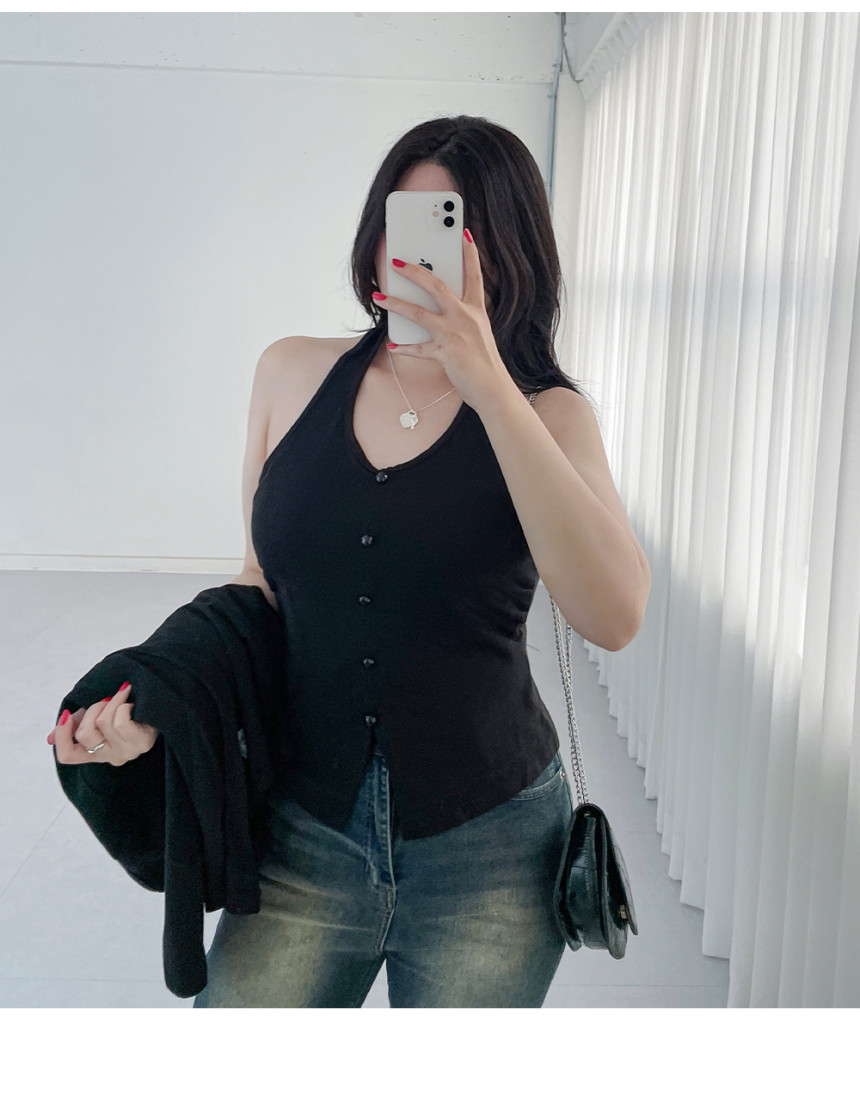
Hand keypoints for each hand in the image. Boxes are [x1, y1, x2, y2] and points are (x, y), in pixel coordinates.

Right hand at [48, 683, 159, 766]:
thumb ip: (76, 725)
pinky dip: (124, 703)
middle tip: (106, 698)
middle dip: (93, 708)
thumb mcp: (97, 716)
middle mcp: (109, 757)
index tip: (67, 714)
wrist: (158, 704)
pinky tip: (132, 702)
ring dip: (112, 701)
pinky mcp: (142, 743)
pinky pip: (121, 720)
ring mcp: (127, 752)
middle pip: (84, 734)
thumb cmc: (127, 711)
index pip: (67, 756)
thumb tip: (49, 739)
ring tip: (122, 695)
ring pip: (104, 723)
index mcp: (94, 753)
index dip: (61, 736)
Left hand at [374, 229, 515, 413]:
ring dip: (395, 304)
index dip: (470, 253)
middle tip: (397, 262)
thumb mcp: (479, 332)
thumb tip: (440, 309)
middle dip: (414, 272)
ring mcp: (454, 335)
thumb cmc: (484, 361)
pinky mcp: (444, 353)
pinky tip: (391, 346)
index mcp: (476, 310)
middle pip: (437, 286)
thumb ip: (462, 317)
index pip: (474, 275)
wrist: (492, 388)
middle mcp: (465, 318)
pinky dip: (403, 347)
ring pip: (419, 313)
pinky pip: (417, 348)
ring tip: (378, 297)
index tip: (465, 233)